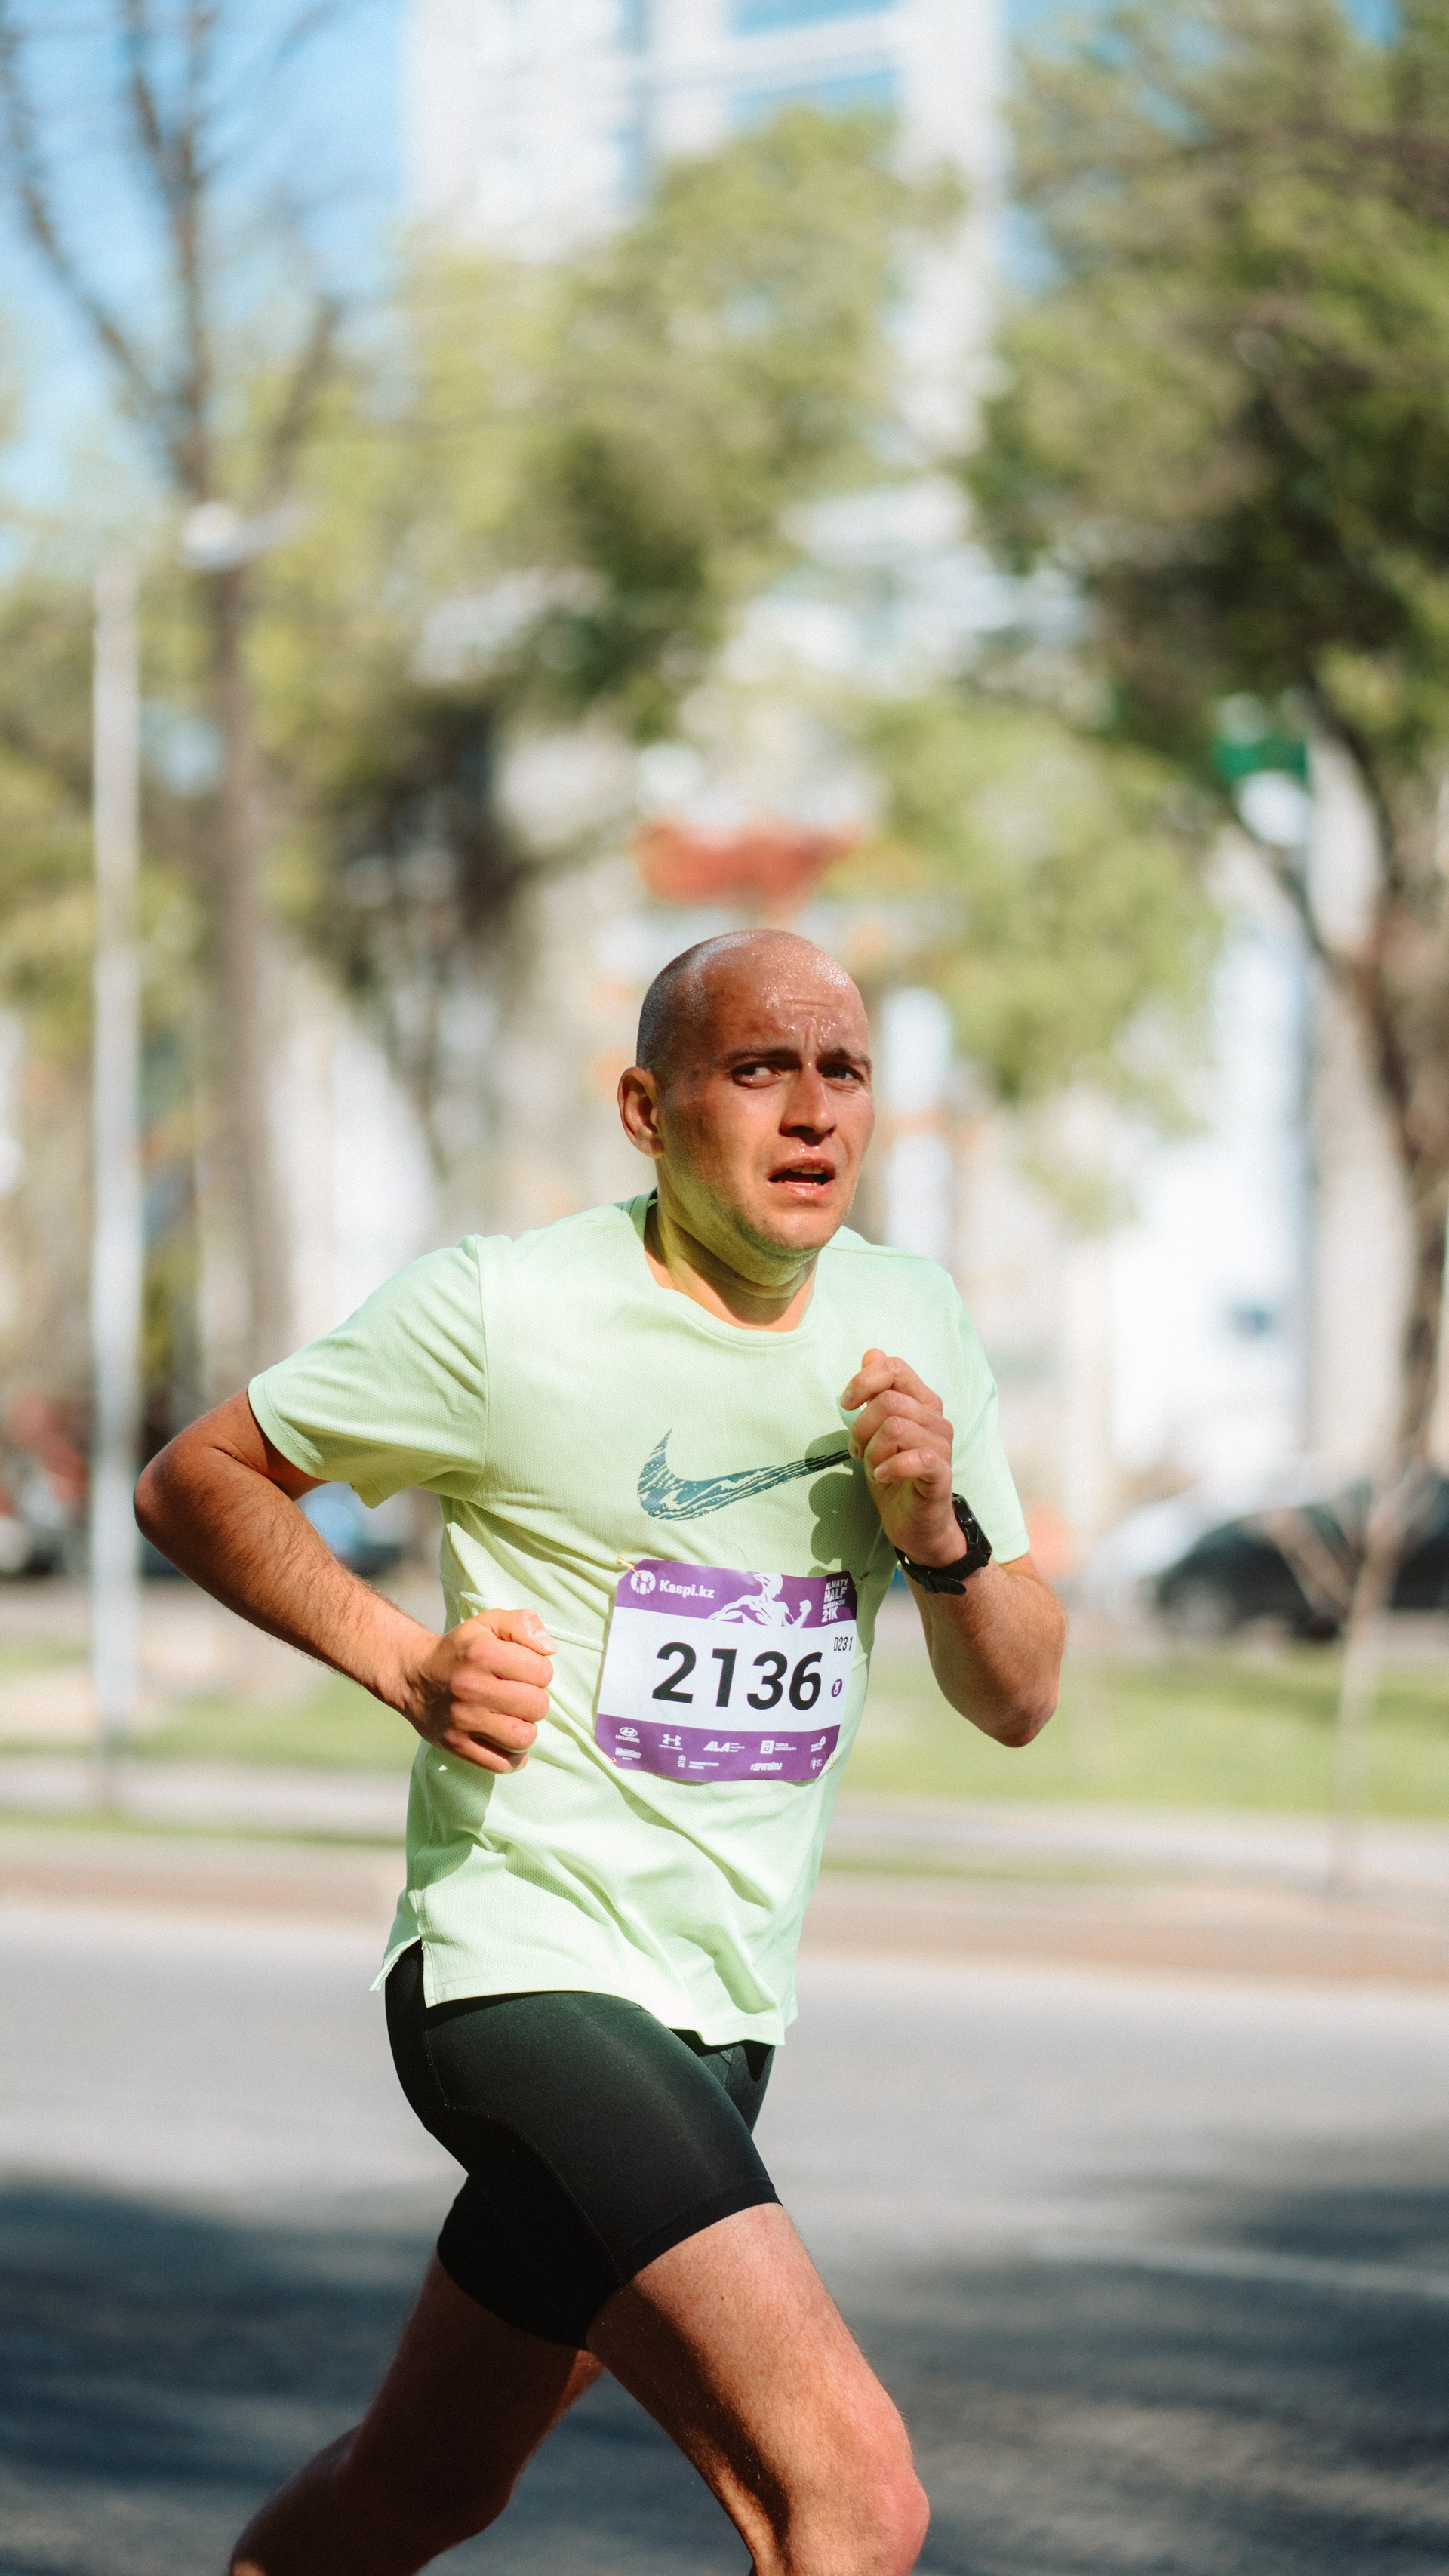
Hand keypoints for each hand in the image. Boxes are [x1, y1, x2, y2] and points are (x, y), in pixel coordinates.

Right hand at [402, 1607, 554, 1774]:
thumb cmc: (460, 1651)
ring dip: (525, 1728)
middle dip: (535, 1701)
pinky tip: (506, 1740)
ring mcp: (463, 1719)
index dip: (540, 1671)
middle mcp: (471, 1687)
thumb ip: (523, 1624)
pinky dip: (512, 1757)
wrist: (413, 1676)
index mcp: (482, 1653)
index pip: (542, 1672)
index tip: (524, 1672)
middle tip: (519, 1695)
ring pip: (523, 1737)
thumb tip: (549, 1648)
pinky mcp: (456, 1745)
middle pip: (537, 1706)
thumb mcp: (488, 1623)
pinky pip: (501, 1763)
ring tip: (514, 1718)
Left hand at [840, 1348, 960, 1566]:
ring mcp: (941, 1447)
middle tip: (856, 1450)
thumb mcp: (876, 1432)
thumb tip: (872, 1352)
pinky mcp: (941, 1475)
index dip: (864, 1380)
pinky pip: (916, 1458)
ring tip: (872, 1466)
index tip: (847, 1403)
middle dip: (861, 1426)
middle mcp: (936, 1419)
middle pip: (888, 1400)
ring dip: (873, 1449)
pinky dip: (890, 1467)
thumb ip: (876, 1393)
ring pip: (896, 1427)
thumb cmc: (894, 1476)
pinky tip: (882, 1477)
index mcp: (922, 1403)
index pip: (895, 1368)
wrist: (914, 1525)